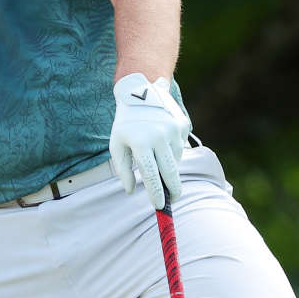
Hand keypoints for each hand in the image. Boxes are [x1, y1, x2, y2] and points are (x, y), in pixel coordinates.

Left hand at [109, 73, 189, 209]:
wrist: (139, 91)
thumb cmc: (125, 124)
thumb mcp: (117, 145)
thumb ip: (123, 170)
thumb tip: (132, 191)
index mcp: (140, 142)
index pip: (150, 174)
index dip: (156, 193)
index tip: (160, 206)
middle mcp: (158, 136)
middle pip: (169, 171)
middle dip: (173, 189)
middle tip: (173, 199)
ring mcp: (173, 129)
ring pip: (176, 159)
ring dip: (169, 164)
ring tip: (157, 153)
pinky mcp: (182, 124)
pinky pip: (181, 145)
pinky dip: (174, 148)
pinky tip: (163, 139)